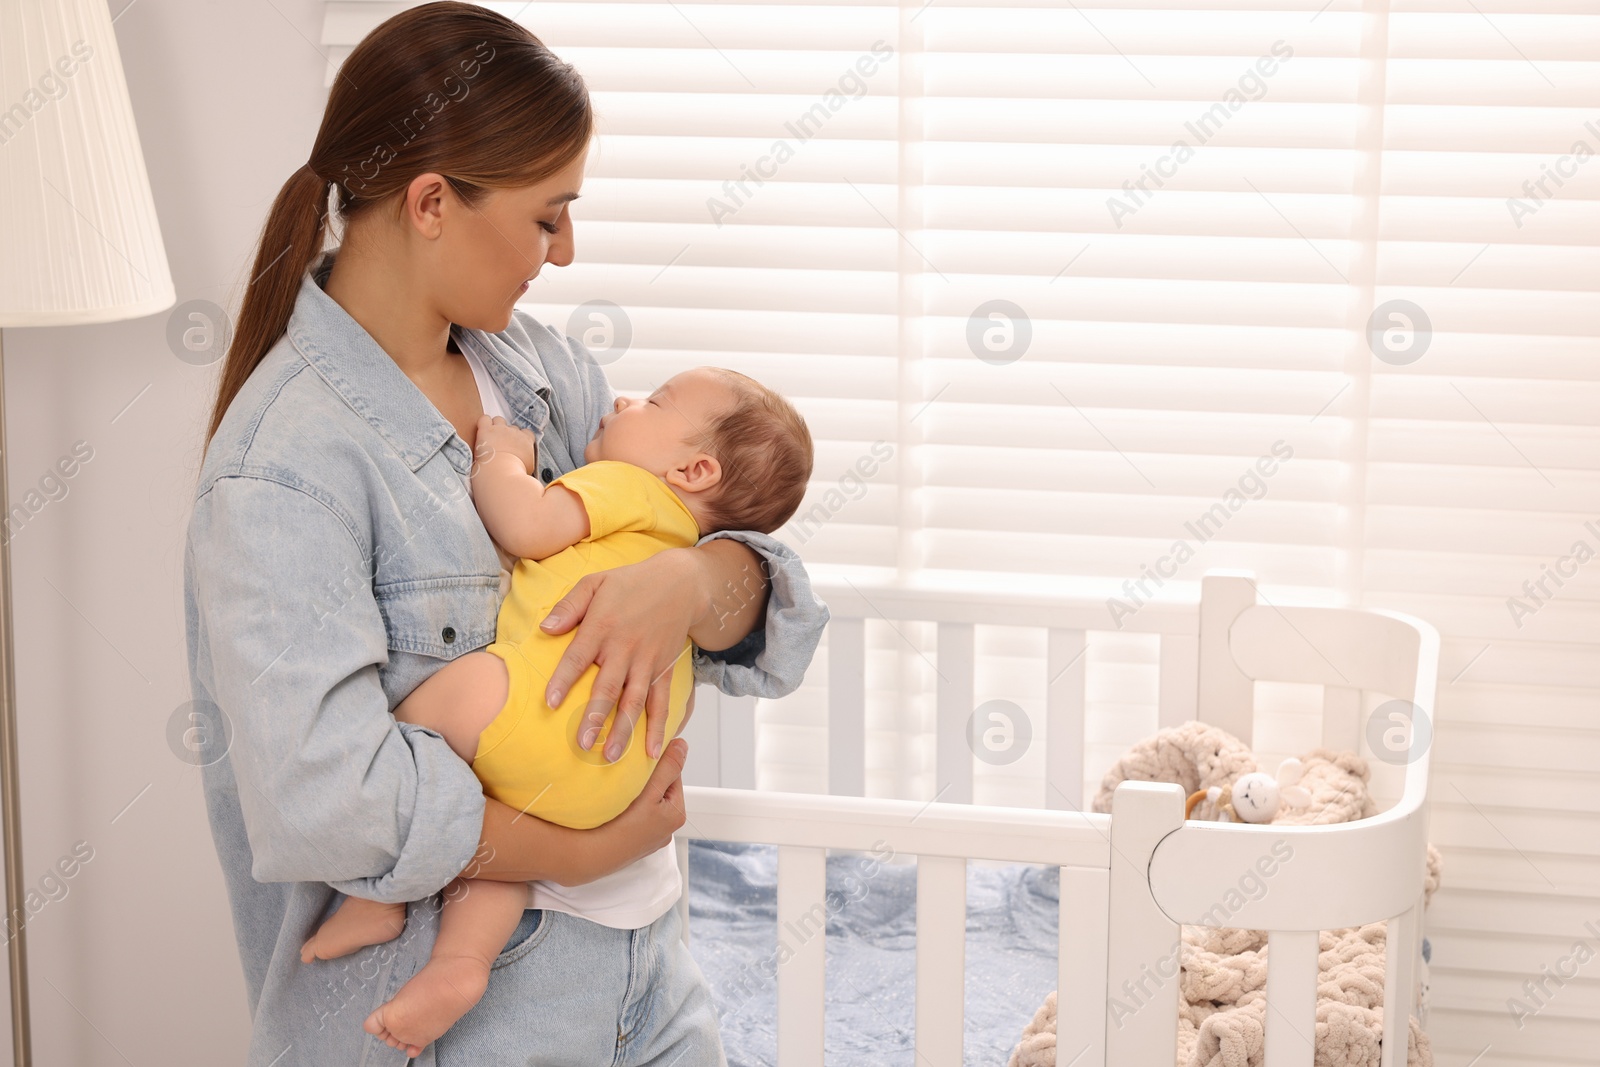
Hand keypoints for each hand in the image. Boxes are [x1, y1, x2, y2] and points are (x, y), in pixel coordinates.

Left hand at [473, 415, 537, 475]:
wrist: (502, 472)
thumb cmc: (514, 473)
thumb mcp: (528, 468)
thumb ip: (527, 460)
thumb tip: (525, 463)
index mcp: (526, 440)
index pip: (527, 432)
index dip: (521, 437)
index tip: (516, 445)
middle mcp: (514, 432)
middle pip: (512, 427)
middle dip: (507, 434)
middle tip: (501, 445)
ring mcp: (500, 429)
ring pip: (499, 420)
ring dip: (495, 426)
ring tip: (491, 438)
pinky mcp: (486, 429)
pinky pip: (484, 419)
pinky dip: (483, 423)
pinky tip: (482, 431)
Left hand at [539, 548, 702, 761]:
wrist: (680, 583)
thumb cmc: (631, 583)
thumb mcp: (595, 583)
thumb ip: (569, 606)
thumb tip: (545, 629)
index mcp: (602, 627)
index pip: (577, 658)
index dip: (563, 681)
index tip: (549, 703)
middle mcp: (625, 649)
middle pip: (607, 688)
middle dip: (594, 718)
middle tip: (582, 744)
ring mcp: (647, 662)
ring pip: (634, 701)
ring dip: (623, 730)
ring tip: (612, 756)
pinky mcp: (664, 669)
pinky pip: (661, 702)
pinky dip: (658, 726)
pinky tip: (651, 750)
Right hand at [581, 738, 688, 878]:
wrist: (590, 855)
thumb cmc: (621, 825)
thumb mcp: (651, 791)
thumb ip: (668, 768)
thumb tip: (683, 745)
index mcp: (676, 815)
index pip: (673, 776)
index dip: (657, 763)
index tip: (641, 758)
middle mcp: (665, 829)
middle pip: (659, 789)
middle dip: (646, 778)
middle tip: (627, 773)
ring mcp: (647, 837)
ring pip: (645, 802)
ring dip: (635, 792)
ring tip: (619, 787)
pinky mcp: (630, 841)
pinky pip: (633, 816)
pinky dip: (625, 807)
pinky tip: (613, 805)